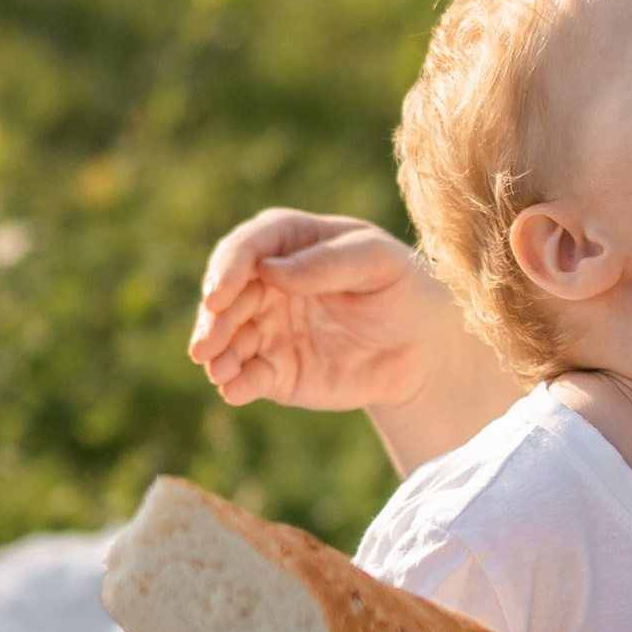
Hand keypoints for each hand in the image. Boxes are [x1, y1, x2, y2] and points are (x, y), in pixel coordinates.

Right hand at [190, 211, 455, 415]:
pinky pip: (248, 376)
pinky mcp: (276, 370)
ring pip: (229, 338)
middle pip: (228, 296)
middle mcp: (269, 283)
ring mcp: (269, 327)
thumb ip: (330, 262)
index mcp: (291, 242)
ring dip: (217, 354)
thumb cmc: (404, 288)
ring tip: (217, 369)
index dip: (227, 269)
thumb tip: (271, 271)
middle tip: (206, 344)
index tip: (218, 294)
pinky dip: (235, 383)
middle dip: (214, 319)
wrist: (425, 347)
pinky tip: (232, 390)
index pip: (248, 247)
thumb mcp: (381, 263)